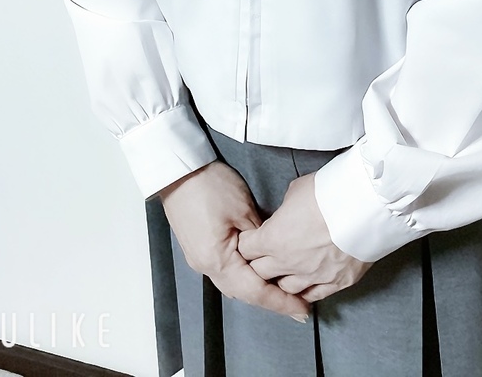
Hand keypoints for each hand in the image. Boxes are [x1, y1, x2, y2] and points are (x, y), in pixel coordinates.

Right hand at [158, 161, 309, 319]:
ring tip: (282, 290)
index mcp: (217, 261)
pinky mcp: (199, 249)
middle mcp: (206, 267)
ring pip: (234, 284)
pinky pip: (226, 271)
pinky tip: (259, 272)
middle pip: (243, 293)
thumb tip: (273, 252)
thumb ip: (260, 238)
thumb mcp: (243, 210)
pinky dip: (245, 276)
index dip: (281, 302)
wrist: (179, 171)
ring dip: (257, 289)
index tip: (302, 311)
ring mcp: (200, 259)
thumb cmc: (210, 186)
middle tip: (298, 304)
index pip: (255, 291)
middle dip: (271, 300)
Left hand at [237, 172, 371, 302]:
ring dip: (282, 279)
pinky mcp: (336, 282)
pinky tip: (306, 285)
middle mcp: (288, 262)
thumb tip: (288, 214)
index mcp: (273, 238)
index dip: (248, 242)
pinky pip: (314, 296)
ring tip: (286, 270)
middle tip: (266, 255)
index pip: (246, 249)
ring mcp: (312, 276)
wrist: (364, 204)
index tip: (252, 238)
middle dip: (260, 263)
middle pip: (260, 273)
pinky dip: (307, 291)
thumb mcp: (297, 190)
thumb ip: (286, 208)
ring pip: (285, 289)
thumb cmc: (329, 192)